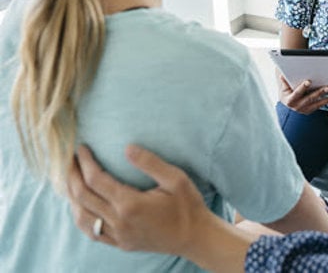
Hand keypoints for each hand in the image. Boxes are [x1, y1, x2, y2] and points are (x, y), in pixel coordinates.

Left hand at [67, 144, 210, 255]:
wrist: (195, 237)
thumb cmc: (188, 205)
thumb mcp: (175, 178)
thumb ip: (150, 163)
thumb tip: (127, 147)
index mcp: (131, 204)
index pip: (97, 180)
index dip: (86, 161)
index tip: (81, 147)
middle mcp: (120, 222)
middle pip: (83, 197)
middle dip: (72, 176)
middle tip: (69, 159)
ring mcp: (119, 236)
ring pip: (83, 218)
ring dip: (73, 197)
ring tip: (71, 179)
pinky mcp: (121, 244)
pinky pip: (92, 232)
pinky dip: (81, 217)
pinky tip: (81, 206)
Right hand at [278, 75, 327, 114]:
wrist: (287, 103)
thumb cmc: (286, 93)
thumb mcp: (283, 87)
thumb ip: (284, 81)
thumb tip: (282, 74)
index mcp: (290, 100)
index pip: (297, 93)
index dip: (302, 87)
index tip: (308, 81)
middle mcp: (298, 106)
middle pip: (310, 99)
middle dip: (319, 93)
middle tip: (327, 87)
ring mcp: (304, 110)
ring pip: (317, 104)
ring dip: (327, 99)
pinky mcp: (310, 110)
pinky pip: (320, 106)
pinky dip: (327, 101)